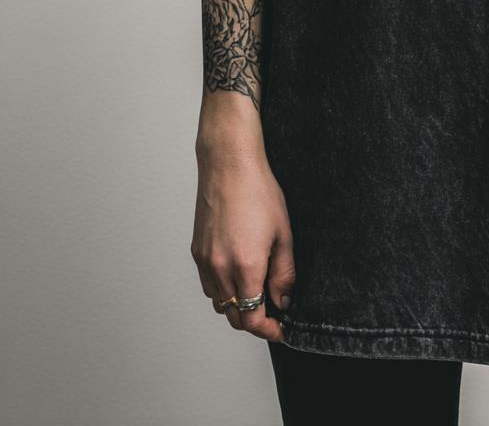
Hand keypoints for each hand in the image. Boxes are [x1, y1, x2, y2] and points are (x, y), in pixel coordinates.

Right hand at [191, 141, 295, 342]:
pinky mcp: (196, 252)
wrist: (229, 165)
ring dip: (238, 307)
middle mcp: (220, 269)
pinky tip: (238, 276)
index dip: (268, 330)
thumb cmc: (258, 192)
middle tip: (274, 314)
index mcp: (245, 266)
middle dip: (255, 321)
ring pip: (219, 303)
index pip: (252, 318)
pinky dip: (223, 291)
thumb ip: (284, 273)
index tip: (281, 329)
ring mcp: (205, 261)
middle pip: (234, 317)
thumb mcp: (283, 233)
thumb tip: (284, 300)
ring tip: (258, 292)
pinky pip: (208, 285)